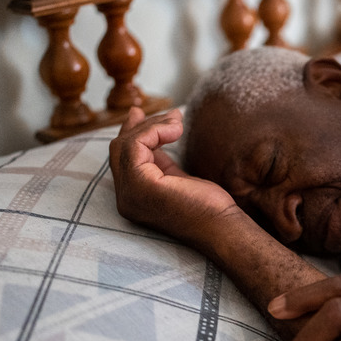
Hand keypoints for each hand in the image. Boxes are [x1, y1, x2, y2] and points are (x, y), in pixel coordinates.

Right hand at [109, 107, 238, 240]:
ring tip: (178, 123)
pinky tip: (176, 131)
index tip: (148, 114)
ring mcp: (129, 194)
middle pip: (119, 149)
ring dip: (153, 127)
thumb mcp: (177, 177)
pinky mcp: (141, 185)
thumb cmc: (207, 205)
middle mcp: (125, 198)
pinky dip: (154, 131)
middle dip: (142, 126)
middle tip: (171, 115)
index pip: (122, 158)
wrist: (221, 226)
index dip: (133, 133)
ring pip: (125, 144)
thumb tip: (155, 133)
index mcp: (133, 197)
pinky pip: (135, 145)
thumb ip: (161, 160)